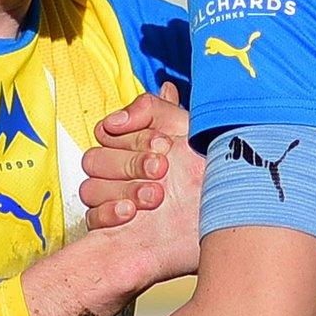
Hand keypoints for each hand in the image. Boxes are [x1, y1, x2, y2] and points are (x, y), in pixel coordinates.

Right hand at [81, 84, 200, 280]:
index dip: (133, 137)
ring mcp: (118, 199)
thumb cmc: (213, 182)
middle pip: (96, 158)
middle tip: (162, 170)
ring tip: (154, 197)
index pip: (108, 132)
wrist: (225, 229)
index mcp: (139, 146)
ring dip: (121, 188)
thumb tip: (164, 86)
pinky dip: (107, 212)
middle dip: (129, 163)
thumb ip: (176, 109)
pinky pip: (91, 216)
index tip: (163, 145)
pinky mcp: (113, 229)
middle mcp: (127, 170)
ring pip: (91, 186)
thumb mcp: (197, 137)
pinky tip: (130, 212)